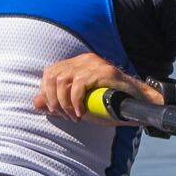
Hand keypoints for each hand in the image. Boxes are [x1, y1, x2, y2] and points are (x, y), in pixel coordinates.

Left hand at [33, 53, 158, 124]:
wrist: (140, 106)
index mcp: (78, 64)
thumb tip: (35, 102)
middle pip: (52, 75)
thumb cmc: (110, 106)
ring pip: (63, 79)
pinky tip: (81, 112)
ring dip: (64, 103)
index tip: (54, 110)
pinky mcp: (104, 72)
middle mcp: (85, 60)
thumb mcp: (79, 106)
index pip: (50, 72)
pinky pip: (79, 84)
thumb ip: (58, 103)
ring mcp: (95, 64)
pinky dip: (75, 101)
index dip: (46, 92)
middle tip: (63, 115)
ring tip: (73, 116)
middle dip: (53, 99)